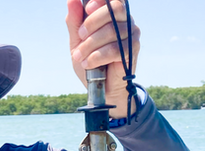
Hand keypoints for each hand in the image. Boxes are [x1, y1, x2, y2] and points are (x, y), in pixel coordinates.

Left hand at [65, 0, 140, 118]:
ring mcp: (131, 34)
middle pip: (114, 8)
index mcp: (112, 14)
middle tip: (80, 36)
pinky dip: (97, 56)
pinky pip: (115, 48)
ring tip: (79, 56)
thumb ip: (74, 21)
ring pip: (112, 30)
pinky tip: (89, 64)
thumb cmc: (90, 61)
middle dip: (92, 22)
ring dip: (90, 44)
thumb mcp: (77, 41)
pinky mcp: (133, 50)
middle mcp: (125, 20)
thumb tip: (71, 0)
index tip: (87, 9)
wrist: (100, 87)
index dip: (101, 0)